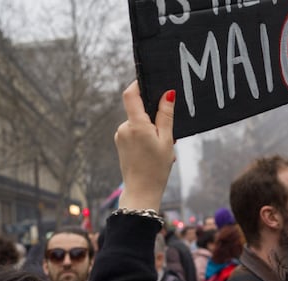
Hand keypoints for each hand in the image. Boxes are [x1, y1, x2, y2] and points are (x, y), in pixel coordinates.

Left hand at [114, 81, 175, 211]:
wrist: (142, 191)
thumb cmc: (156, 168)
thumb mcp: (166, 140)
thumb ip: (166, 115)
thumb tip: (168, 94)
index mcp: (136, 125)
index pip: (131, 94)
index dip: (138, 84)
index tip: (150, 81)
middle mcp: (124, 128)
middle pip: (138, 110)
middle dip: (154, 117)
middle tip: (167, 134)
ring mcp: (120, 136)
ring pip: (138, 123)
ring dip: (151, 130)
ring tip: (161, 148)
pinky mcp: (120, 143)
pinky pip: (134, 132)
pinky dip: (145, 137)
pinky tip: (153, 152)